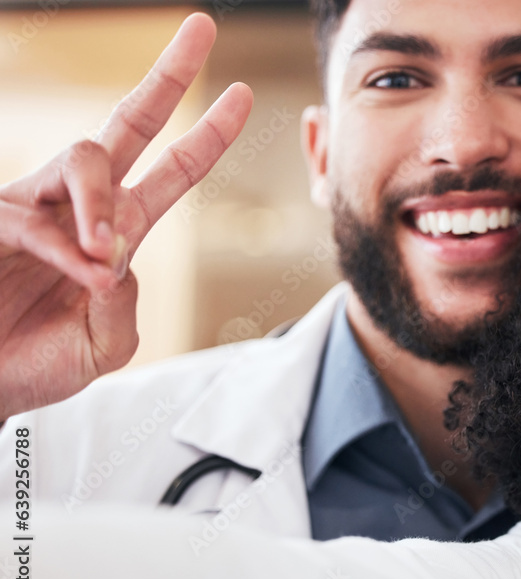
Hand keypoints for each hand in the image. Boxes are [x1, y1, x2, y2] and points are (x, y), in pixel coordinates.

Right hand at [0, 13, 251, 420]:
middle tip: (203, 27)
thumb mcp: (107, 341)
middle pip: (127, 125)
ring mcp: (37, 206)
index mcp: (120, 230)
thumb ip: (125, 302)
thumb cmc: (40, 361)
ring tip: (106, 253)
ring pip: (86, 158)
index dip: (207, 134)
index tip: (242, 95)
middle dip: (168, 77)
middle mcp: (81, 207)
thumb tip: (119, 257)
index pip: (173, 171)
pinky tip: (85, 273)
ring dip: (105, 204)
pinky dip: (71, 251)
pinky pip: (42, 220)